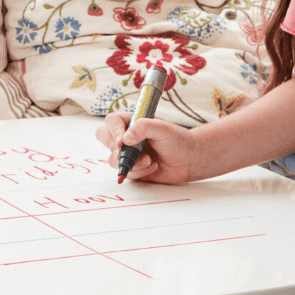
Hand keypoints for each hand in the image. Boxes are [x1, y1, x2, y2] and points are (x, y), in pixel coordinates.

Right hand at [97, 111, 214, 182]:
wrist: (189, 160)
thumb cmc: (179, 140)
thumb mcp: (163, 129)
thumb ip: (144, 127)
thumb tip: (125, 138)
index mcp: (132, 121)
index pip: (112, 122)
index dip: (114, 131)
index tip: (123, 141)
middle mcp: (127, 136)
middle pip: (104, 138)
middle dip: (116, 149)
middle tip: (130, 153)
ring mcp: (129, 153)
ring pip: (112, 159)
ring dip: (131, 162)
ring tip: (150, 161)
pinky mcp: (133, 168)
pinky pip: (125, 172)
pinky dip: (138, 172)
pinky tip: (153, 167)